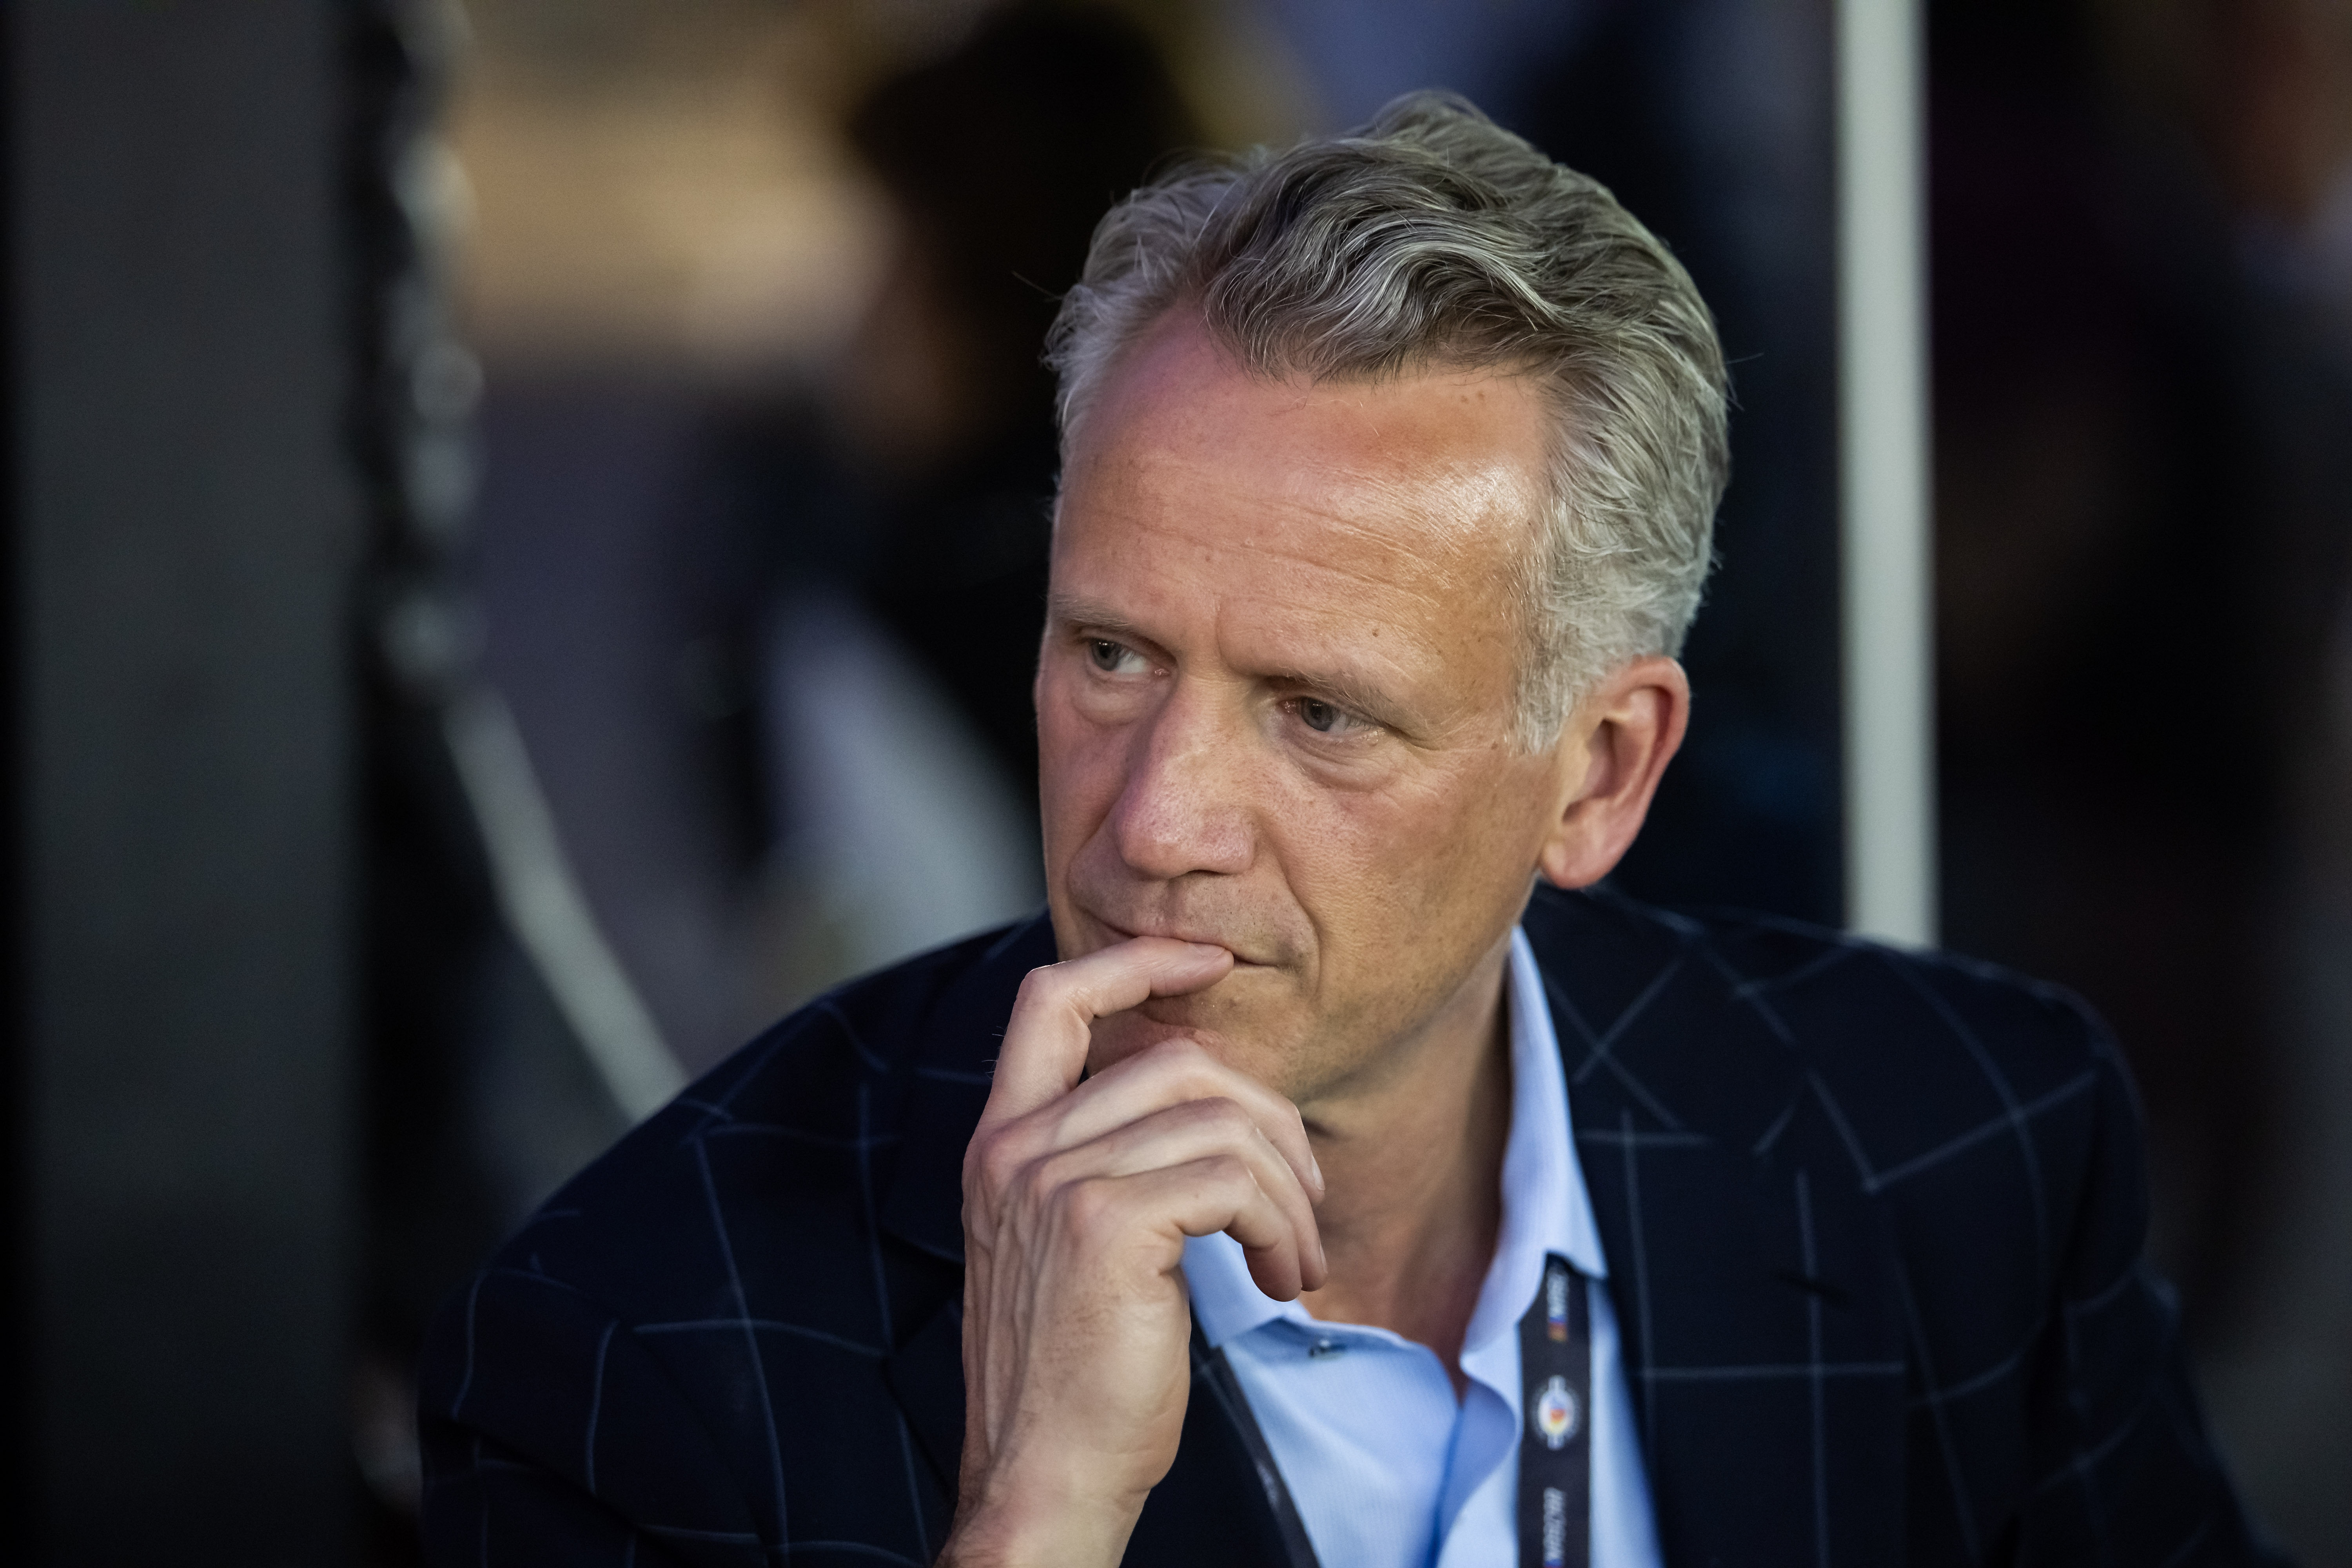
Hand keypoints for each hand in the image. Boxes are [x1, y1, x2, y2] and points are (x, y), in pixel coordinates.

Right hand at [940, 938, 1326, 1567]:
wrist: (1045, 1481)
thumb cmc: (1076, 1376)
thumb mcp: (1074, 1245)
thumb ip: (1110, 1161)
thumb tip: (1217, 1099)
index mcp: (1002, 1143)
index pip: (1053, 997)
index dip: (1136, 961)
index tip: (1209, 962)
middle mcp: (1018, 1149)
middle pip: (1180, 1060)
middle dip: (1270, 1122)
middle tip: (1301, 1205)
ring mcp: (1055, 1182)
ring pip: (1223, 1119)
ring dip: (1290, 1190)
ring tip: (1296, 1257)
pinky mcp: (1105, 1225)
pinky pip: (1234, 1178)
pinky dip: (1283, 1225)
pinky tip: (1281, 1278)